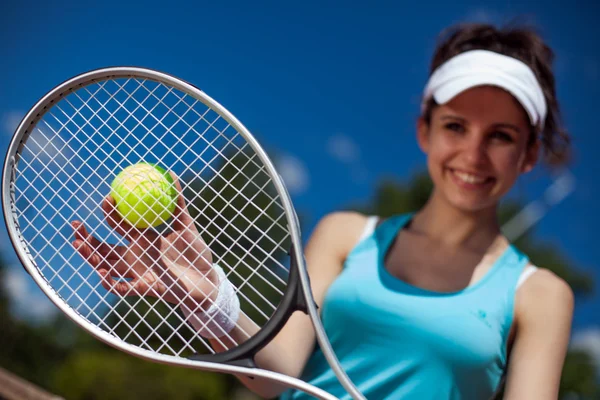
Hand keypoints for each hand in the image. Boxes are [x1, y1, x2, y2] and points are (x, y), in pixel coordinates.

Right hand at [71, 173, 217, 310]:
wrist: (206, 279)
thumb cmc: (196, 253)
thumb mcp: (187, 225)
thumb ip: (178, 203)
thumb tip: (171, 174)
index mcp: (143, 239)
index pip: (119, 224)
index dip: (110, 212)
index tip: (106, 199)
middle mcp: (136, 257)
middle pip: (104, 248)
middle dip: (86, 238)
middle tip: (74, 226)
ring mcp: (137, 273)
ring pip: (106, 267)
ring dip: (91, 257)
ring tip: (78, 244)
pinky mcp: (144, 289)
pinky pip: (123, 288)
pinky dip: (112, 283)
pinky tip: (103, 274)